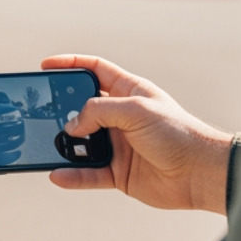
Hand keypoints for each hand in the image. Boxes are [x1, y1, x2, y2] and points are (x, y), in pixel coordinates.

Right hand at [40, 55, 234, 213]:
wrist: (199, 172)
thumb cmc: (177, 132)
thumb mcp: (136, 110)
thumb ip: (98, 112)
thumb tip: (71, 126)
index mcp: (129, 92)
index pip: (94, 70)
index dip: (70, 65)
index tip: (45, 66)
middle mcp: (121, 117)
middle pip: (81, 109)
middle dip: (61, 110)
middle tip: (41, 112)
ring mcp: (118, 145)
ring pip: (81, 144)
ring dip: (65, 146)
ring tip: (50, 145)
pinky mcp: (118, 172)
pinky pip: (88, 173)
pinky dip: (73, 175)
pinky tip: (58, 175)